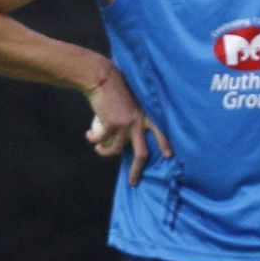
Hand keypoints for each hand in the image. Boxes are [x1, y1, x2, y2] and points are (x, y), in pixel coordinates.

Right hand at [85, 66, 170, 185]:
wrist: (102, 78)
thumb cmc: (115, 90)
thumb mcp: (130, 104)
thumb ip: (133, 119)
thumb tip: (127, 137)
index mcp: (146, 116)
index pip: (160, 133)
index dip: (164, 144)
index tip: (169, 156)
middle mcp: (139, 123)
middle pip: (142, 153)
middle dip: (137, 170)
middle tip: (133, 182)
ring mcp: (126, 124)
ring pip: (116, 149)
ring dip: (105, 152)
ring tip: (99, 149)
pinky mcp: (112, 124)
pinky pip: (101, 140)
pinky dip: (94, 140)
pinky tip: (90, 136)